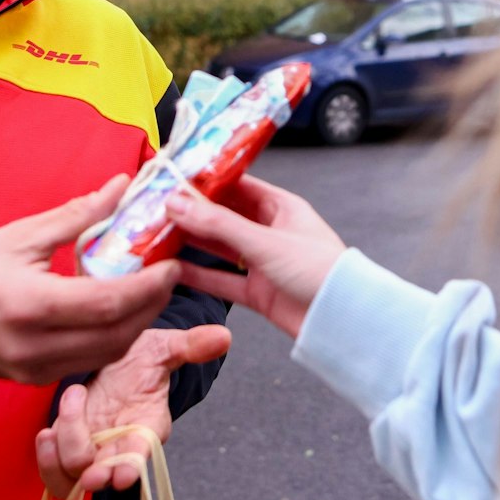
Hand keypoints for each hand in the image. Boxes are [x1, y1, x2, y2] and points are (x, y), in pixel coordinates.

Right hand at [0, 174, 181, 383]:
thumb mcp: (20, 236)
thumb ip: (77, 216)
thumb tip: (122, 186)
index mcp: (29, 304)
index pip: (106, 303)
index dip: (147, 287)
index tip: (171, 265)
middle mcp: (36, 345)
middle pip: (116, 333)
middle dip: (152, 305)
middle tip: (169, 274)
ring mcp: (37, 368)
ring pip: (109, 352)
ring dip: (138, 323)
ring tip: (150, 290)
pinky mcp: (39, 379)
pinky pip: (91, 361)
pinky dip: (114, 336)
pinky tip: (120, 310)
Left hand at [35, 323, 231, 498]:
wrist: (117, 362)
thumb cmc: (141, 358)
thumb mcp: (164, 347)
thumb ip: (189, 346)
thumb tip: (223, 337)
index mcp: (147, 427)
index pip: (143, 453)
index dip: (133, 466)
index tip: (122, 477)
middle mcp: (119, 445)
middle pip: (104, 472)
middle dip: (94, 475)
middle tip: (87, 470)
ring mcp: (92, 449)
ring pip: (73, 476)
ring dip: (61, 460)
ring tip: (53, 430)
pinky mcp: (68, 447)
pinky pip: (55, 469)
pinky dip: (46, 458)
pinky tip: (45, 434)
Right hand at [163, 175, 344, 338]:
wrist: (344, 321)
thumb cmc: (322, 272)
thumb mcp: (266, 242)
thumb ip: (219, 224)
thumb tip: (178, 203)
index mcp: (281, 207)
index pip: (236, 184)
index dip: (205, 181)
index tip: (174, 178)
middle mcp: (270, 231)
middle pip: (222, 216)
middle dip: (190, 213)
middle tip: (155, 208)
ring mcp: (262, 262)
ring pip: (218, 248)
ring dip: (189, 242)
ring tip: (154, 235)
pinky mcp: (257, 292)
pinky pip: (220, 279)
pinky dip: (197, 275)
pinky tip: (171, 269)